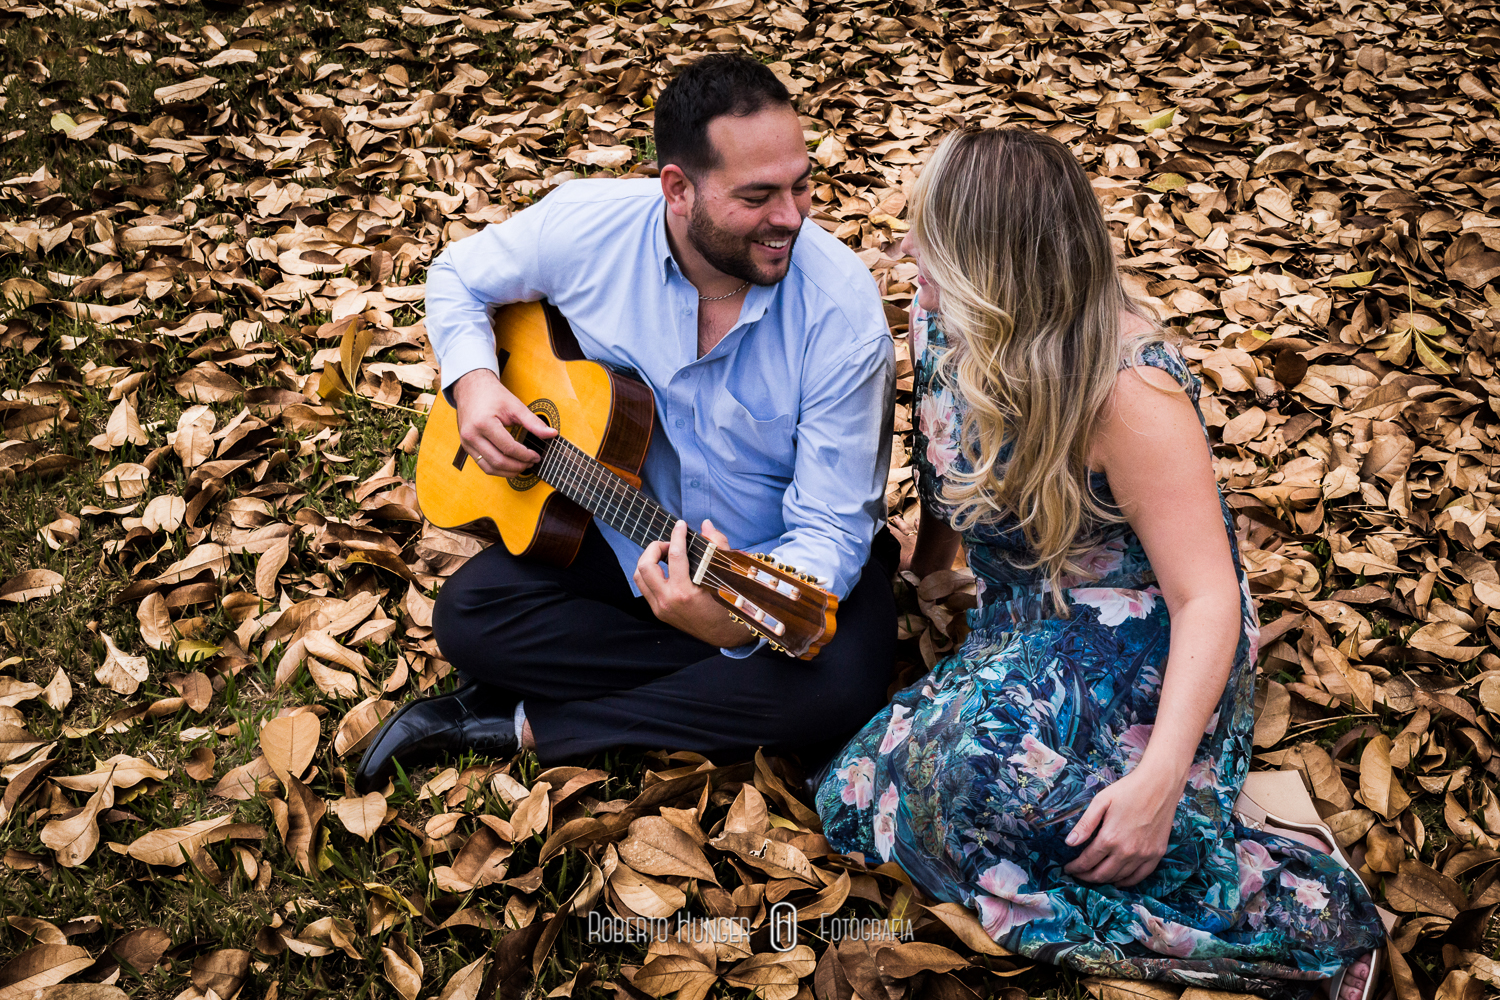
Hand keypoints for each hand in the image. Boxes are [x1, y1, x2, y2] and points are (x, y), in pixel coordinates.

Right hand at [452, 369, 555, 476]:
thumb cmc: (493, 395)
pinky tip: (510, 465)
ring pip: (489, 468)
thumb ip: (533, 422)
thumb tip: (552, 434)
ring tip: (522, 466)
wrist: (471, 388)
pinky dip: (497, 468)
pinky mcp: (466, 446)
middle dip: (518, 466)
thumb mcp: (515, 406)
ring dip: (507, 472)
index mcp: (483, 423)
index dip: (525, 455)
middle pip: (498, 461)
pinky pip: (482, 464)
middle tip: (531, 463)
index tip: (537, 456)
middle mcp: (471, 435)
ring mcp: (466, 442)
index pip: (508, 448)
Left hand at [635, 519, 754, 647]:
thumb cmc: (728, 604)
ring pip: (639, 576)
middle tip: (670, 545)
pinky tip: (665, 570)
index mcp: (686, 592)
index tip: (681, 525)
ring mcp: (660, 608)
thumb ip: (717, 545)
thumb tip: (706, 525)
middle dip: (655, 548)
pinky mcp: (658, 611)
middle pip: (646, 565)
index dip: (677, 535)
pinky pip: (644, 587)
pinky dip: (650, 574)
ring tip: (665, 556)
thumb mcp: (725, 574)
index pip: (675, 556)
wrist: (723, 633)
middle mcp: (668, 601)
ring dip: (648, 560)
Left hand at [1063, 763, 1183, 886]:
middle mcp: (1127, 851)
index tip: (1068, 868)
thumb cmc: (1128, 790)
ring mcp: (1144, 855)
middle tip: (1078, 874)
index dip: (1075, 867)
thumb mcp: (1101, 801)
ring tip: (1094, 876)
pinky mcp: (1156, 854)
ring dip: (1104, 880)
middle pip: (1102, 874)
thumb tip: (1070, 843)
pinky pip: (1139, 876)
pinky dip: (1126, 882)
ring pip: (1119, 877)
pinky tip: (1117, 880)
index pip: (1087, 861)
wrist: (1160, 785)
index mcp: (1110, 838)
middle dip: (1086, 876)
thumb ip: (1085, 824)